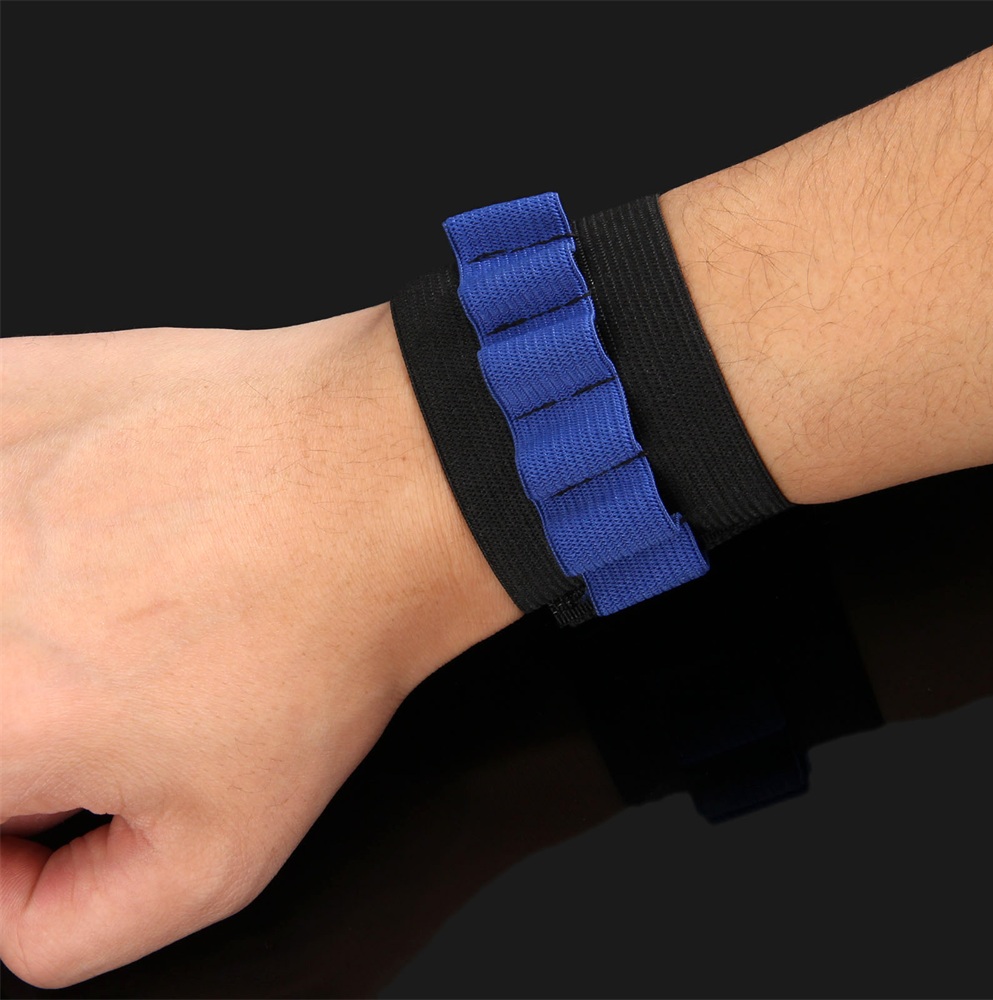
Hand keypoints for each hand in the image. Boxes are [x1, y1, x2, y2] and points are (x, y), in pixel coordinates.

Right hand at [0, 308, 517, 986]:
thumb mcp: (216, 857)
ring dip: (27, 604)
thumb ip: (68, 928)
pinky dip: (31, 510)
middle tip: (123, 670)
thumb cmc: (317, 638)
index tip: (83, 769)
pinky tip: (111, 509)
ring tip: (128, 585)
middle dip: (23, 703)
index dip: (26, 798)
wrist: (379, 486)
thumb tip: (9, 903)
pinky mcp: (1, 393)